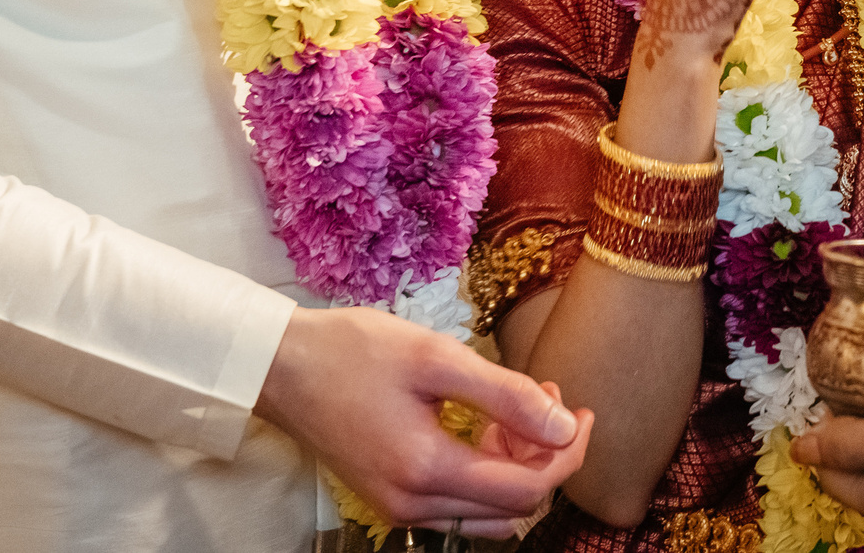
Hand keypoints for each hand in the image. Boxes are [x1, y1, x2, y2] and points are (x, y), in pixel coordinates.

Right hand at [256, 306, 592, 532]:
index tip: (582, 411)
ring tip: (518, 407)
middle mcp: (412, 505)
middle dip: (545, 455)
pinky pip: (459, 506)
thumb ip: (507, 395)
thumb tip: (565, 426)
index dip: (567, 454)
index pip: (528, 491)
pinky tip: (486, 426)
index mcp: (426, 471)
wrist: (281, 366)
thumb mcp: (437, 358)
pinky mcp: (390, 497)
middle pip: (513, 507)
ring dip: (517, 467)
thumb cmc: (353, 351)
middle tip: (547, 397)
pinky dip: (485, 473)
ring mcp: (398, 507)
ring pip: (489, 512)